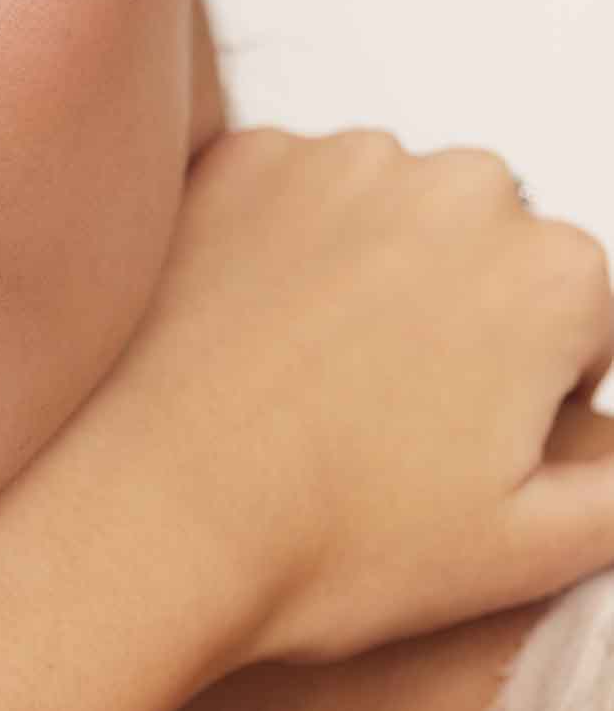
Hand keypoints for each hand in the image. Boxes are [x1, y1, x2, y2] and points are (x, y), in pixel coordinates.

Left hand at [0, 126, 613, 667]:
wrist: (140, 522)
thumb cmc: (327, 548)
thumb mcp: (531, 551)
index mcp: (557, 270)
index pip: (585, 325)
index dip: (528, 402)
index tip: (453, 454)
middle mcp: (462, 185)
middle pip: (492, 255)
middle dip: (459, 324)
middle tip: (375, 428)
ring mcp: (341, 160)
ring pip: (391, 217)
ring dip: (368, 279)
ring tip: (301, 389)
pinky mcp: (238, 159)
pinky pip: (290, 195)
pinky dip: (276, 252)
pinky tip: (243, 341)